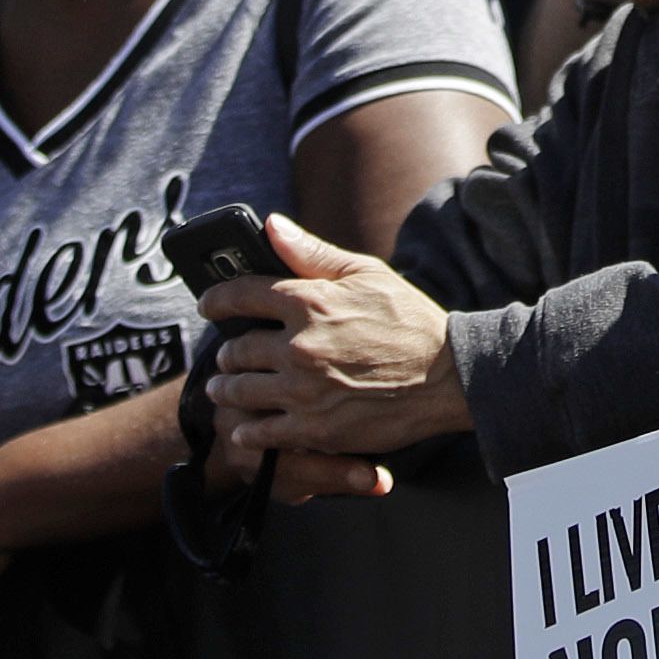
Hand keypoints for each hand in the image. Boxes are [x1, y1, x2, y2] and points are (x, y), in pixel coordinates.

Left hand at [201, 216, 466, 461]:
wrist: (449, 377)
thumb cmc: (409, 320)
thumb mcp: (366, 273)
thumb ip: (312, 253)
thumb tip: (271, 225)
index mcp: (310, 302)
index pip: (239, 294)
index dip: (216, 300)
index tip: (209, 306)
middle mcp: (299, 345)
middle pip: (236, 349)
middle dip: (227, 353)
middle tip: (228, 358)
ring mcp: (304, 391)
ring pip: (239, 391)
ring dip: (227, 390)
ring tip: (225, 389)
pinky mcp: (315, 430)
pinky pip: (260, 432)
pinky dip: (247, 430)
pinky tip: (246, 427)